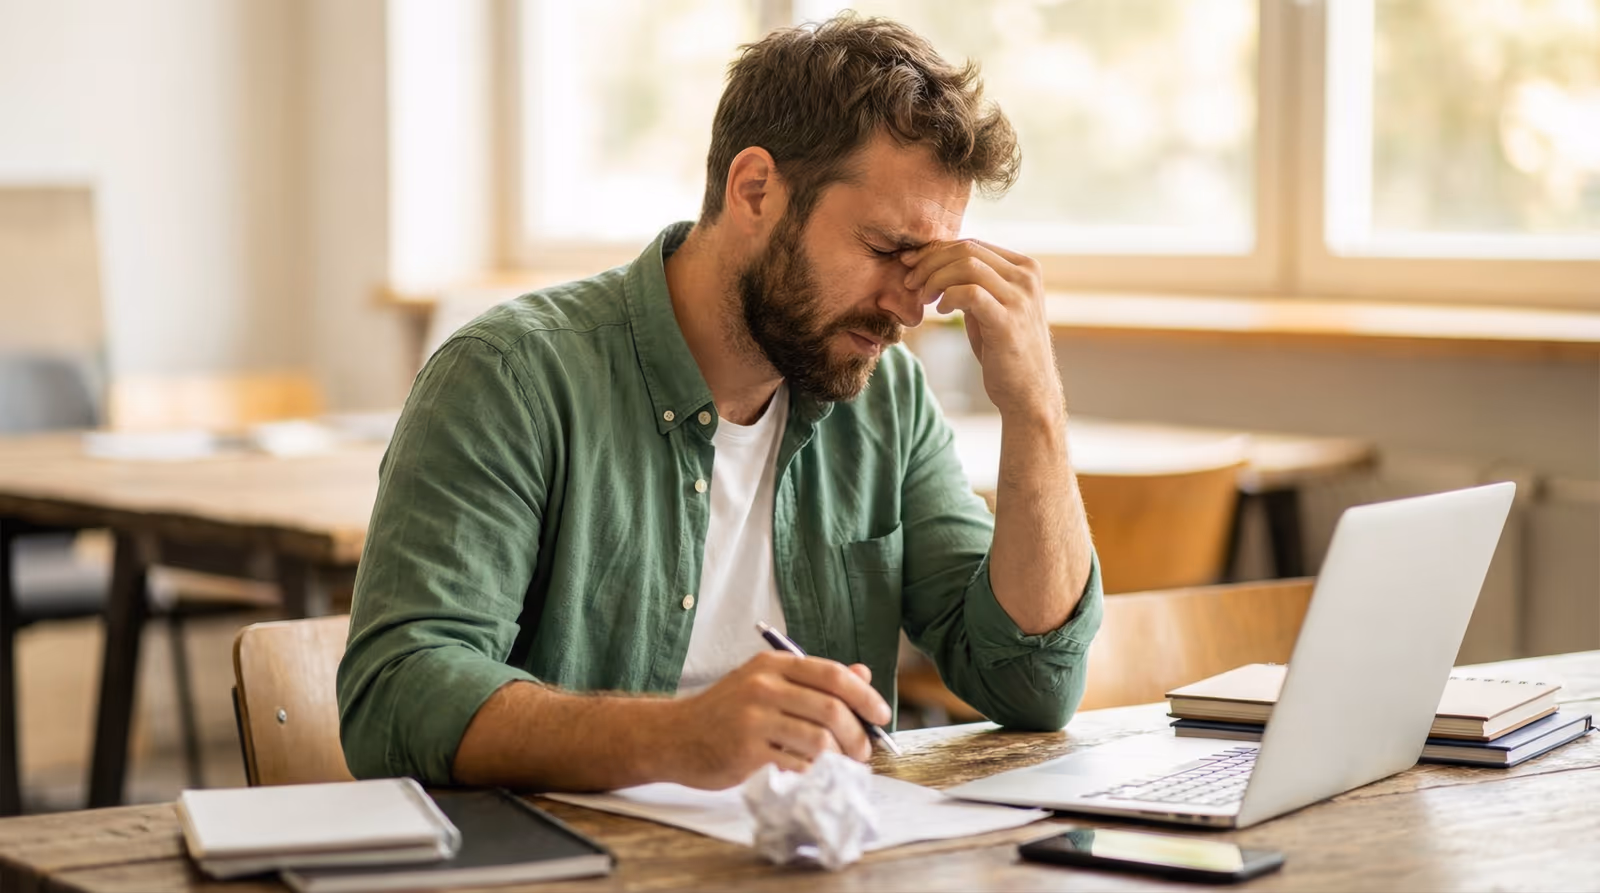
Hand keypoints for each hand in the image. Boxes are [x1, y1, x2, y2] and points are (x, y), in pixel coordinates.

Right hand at [666, 651, 889, 789]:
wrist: (673, 736)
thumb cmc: (724, 712)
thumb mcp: (765, 683)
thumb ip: (812, 680)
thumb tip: (863, 675)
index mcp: (773, 664)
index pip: (832, 674)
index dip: (864, 695)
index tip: (881, 714)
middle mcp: (763, 686)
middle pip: (831, 709)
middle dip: (857, 734)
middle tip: (864, 751)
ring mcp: (753, 719)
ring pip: (819, 740)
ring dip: (840, 758)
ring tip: (842, 766)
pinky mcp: (746, 752)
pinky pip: (797, 764)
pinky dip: (814, 773)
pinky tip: (814, 774)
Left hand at [901, 240, 1063, 421]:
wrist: (1028, 393)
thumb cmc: (1005, 350)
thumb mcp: (992, 307)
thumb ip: (976, 283)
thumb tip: (940, 261)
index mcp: (1025, 268)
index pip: (974, 244)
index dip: (937, 250)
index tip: (912, 264)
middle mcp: (1027, 277)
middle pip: (967, 250)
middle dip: (930, 262)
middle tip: (910, 281)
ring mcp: (1021, 298)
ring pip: (967, 266)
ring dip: (935, 279)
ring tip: (923, 298)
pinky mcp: (1008, 320)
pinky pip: (969, 293)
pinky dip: (948, 296)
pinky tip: (941, 311)